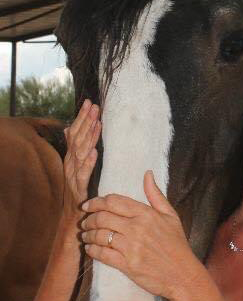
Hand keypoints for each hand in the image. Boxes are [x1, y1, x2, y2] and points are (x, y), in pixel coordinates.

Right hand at [63, 99, 100, 222]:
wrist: (73, 215)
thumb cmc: (77, 187)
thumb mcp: (76, 164)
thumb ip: (75, 146)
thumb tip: (70, 127)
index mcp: (71, 156)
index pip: (76, 131)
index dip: (82, 117)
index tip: (90, 102)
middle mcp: (71, 162)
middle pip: (77, 138)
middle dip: (86, 121)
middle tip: (95, 106)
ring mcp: (73, 174)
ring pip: (80, 153)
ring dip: (89, 137)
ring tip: (97, 123)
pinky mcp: (79, 187)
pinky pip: (83, 173)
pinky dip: (89, 162)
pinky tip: (95, 152)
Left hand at [81, 171, 199, 298]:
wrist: (182, 273)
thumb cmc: (176, 243)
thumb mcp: (170, 214)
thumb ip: (155, 194)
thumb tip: (147, 173)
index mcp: (146, 213)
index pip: (114, 202)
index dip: (97, 201)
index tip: (88, 204)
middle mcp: (136, 228)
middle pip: (102, 217)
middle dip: (89, 218)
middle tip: (84, 221)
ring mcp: (131, 247)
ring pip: (100, 236)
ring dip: (88, 235)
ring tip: (85, 235)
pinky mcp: (127, 265)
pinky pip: (102, 255)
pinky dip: (92, 251)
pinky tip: (90, 249)